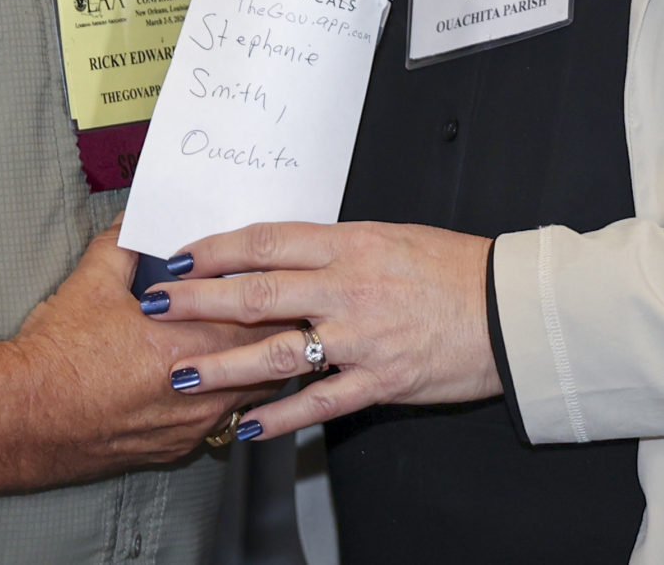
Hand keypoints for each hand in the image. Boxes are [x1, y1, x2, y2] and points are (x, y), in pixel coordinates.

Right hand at [0, 229, 282, 489]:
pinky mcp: (172, 450)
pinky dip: (226, 399)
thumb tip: (136, 219)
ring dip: (253, 369)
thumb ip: (123, 244)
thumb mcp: (90, 282)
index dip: (272, 298)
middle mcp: (199, 395)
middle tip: (276, 309)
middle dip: (273, 334)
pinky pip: (219, 423)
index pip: (260, 320)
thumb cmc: (55, 355)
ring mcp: (188, 428)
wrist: (19, 419)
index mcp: (188, 346)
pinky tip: (217, 382)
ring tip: (254, 343)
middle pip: (265, 362)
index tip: (276, 281)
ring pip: (248, 397)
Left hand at [139, 222, 497, 440]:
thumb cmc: (453, 268)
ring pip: (278, 352)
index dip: (217, 249)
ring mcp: (363, 338)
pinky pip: (319, 404)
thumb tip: (280, 252)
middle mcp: (349, 288)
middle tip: (154, 307)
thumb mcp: (390, 237)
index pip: (268, 241)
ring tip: (180, 375)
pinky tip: (246, 426)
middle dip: (199, 301)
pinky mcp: (381, 381)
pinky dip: (280, 417)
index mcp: (350, 244)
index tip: (180, 256)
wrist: (509, 309)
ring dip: (223, 366)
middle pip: (258, 292)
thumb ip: (335, 248)